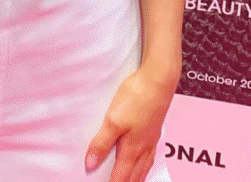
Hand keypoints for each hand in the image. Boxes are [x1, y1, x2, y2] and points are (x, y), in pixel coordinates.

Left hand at [85, 66, 176, 181]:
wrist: (159, 79)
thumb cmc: (137, 98)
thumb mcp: (113, 120)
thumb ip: (101, 142)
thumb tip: (91, 164)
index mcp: (133, 149)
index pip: (121, 176)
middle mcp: (144, 147)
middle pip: (135, 175)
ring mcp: (151, 138)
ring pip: (144, 166)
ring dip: (137, 177)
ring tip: (133, 181)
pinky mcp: (155, 127)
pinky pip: (151, 153)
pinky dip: (146, 163)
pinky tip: (145, 157)